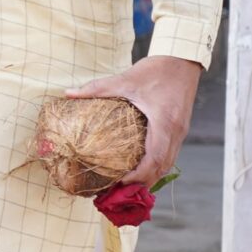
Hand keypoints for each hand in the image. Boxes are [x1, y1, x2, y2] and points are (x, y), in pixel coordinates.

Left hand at [66, 56, 202, 187]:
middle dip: (141, 183)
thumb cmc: (156, 70)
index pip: (154, 160)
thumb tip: (68, 93)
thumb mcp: (125, 78)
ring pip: (167, 164)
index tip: (119, 182)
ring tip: (126, 186)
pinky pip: (168, 155)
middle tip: (118, 192)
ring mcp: (180, 132)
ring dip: (149, 177)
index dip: (138, 176)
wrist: (183, 59)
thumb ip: (97, 88)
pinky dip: (155, 166)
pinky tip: (139, 169)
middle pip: (162, 168)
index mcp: (165, 123)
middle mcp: (176, 132)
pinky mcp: (180, 130)